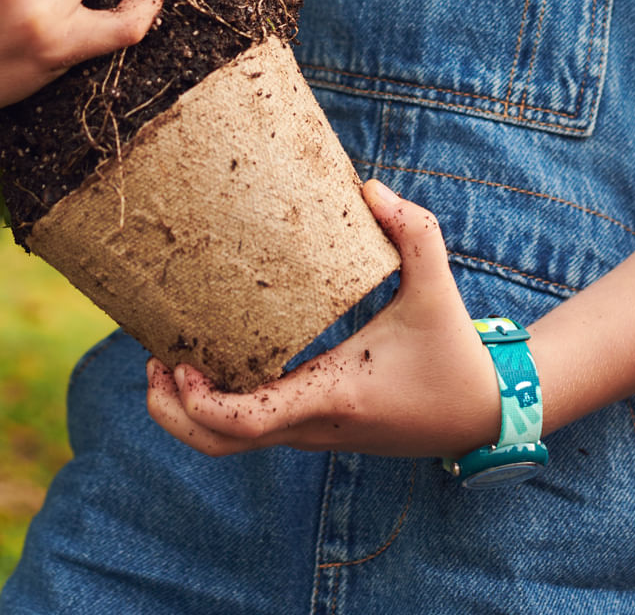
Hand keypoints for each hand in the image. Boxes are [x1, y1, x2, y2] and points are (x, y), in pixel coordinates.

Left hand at [145, 181, 501, 458]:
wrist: (483, 413)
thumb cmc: (457, 351)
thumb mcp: (437, 286)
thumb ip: (413, 231)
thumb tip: (369, 188)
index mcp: (334, 393)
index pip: (250, 420)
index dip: (201, 402)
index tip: (175, 363)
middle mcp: (315, 424)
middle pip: (220, 446)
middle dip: (173, 412)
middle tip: (151, 361)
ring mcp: (313, 432)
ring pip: (232, 444)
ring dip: (191, 411)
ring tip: (169, 357)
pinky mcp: (317, 429)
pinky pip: (254, 429)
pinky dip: (220, 408)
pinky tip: (214, 359)